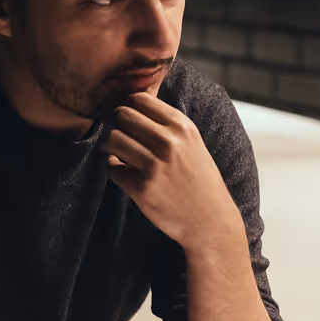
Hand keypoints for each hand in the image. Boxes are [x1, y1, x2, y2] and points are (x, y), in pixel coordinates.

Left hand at [102, 92, 244, 252]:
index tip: (127, 117)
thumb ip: (169, 125)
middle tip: (118, 134)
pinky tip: (122, 172)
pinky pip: (111, 168)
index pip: (140, 99)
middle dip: (115, 123)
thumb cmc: (201, 181)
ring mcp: (154, 165)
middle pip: (123, 115)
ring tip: (115, 152)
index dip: (129, 105)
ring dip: (108, 145)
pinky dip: (112, 168)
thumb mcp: (193, 144)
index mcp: (182, 127)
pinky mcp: (142, 187)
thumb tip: (135, 104)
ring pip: (112, 139)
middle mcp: (168, 142)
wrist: (211, 221)